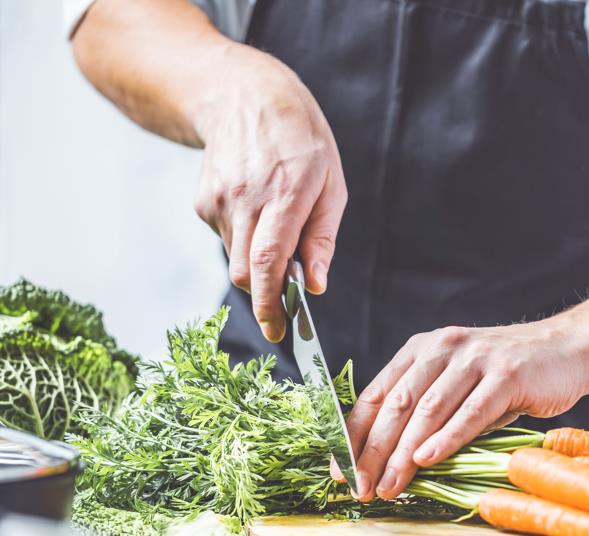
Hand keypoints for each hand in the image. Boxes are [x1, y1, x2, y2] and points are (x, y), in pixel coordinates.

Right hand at [192, 46, 347, 341]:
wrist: (244, 97)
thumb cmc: (302, 142)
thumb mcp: (332, 185)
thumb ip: (322, 239)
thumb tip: (316, 286)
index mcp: (286, 193)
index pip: (268, 259)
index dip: (270, 301)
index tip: (278, 331)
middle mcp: (246, 197)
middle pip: (245, 270)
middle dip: (264, 297)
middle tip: (284, 308)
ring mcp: (219, 199)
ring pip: (235, 258)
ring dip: (256, 263)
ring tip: (277, 229)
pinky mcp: (203, 201)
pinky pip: (225, 239)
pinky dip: (243, 241)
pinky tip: (256, 211)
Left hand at [336, 319, 588, 499]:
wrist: (569, 350)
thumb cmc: (511, 377)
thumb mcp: (462, 384)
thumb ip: (430, 411)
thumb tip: (391, 461)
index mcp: (423, 349)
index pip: (376, 394)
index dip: (355, 435)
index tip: (341, 471)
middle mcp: (443, 348)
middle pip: (397, 405)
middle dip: (375, 452)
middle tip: (362, 488)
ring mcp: (475, 358)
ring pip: (429, 410)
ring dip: (405, 454)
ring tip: (391, 486)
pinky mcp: (506, 374)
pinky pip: (470, 412)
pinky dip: (446, 439)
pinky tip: (428, 461)